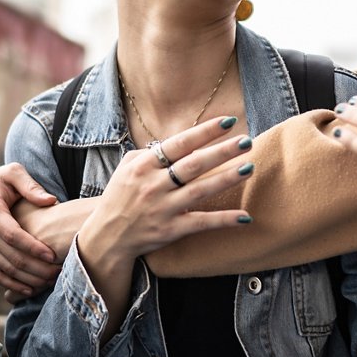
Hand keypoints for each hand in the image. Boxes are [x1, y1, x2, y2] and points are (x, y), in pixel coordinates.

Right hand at [0, 163, 59, 296]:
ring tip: (51, 280)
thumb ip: (31, 185)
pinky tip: (30, 289)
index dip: (33, 248)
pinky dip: (12, 284)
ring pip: (5, 269)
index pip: (12, 235)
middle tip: (59, 272)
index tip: (53, 255)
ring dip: (29, 278)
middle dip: (37, 268)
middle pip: (11, 256)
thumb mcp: (13, 173)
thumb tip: (51, 201)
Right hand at [78, 116, 254, 271]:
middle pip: (193, 164)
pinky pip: (201, 223)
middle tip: (246, 141)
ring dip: (226, 179)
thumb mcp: (127, 168)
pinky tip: (245, 217)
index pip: (179, 144)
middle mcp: (154, 185)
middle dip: (222, 151)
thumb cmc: (120, 196)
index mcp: (144, 165)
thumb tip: (180, 142)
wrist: (107, 235)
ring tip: (249, 167)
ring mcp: (163, 208)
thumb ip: (151, 153)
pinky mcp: (170, 230)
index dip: (204, 132)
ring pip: (200, 191)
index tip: (228, 121)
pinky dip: (223, 220)